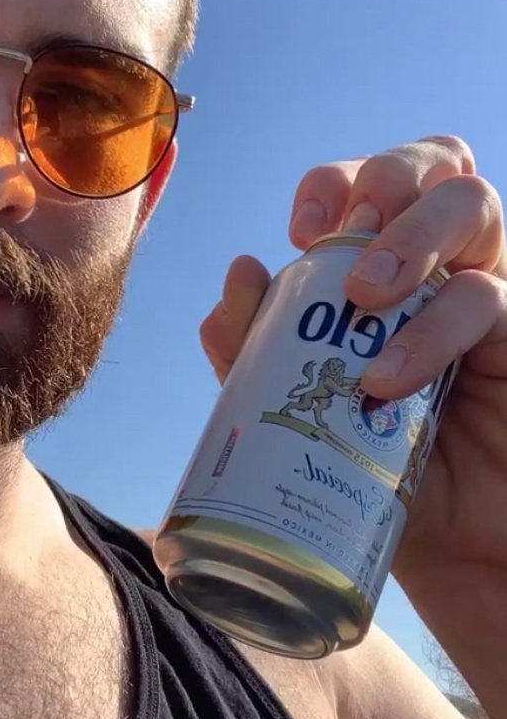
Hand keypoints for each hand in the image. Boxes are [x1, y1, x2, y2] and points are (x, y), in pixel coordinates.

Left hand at [200, 137, 506, 680]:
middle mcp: (446, 265)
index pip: (369, 185)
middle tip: (341, 231)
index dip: (333, 182)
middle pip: (435, 161)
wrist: (454, 557)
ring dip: (410, 233)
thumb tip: (237, 276)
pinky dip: (429, 331)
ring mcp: (490, 292)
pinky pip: (485, 299)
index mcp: (389, 268)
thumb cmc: (377, 477)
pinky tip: (384, 379)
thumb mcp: (303, 415)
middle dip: (384, 177)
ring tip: (363, 293)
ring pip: (473, 203)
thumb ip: (257, 354)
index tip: (298, 229)